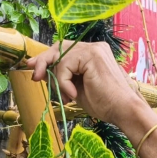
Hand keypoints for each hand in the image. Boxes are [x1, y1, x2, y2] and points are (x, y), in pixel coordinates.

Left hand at [27, 41, 150, 125]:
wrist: (123, 110)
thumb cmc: (104, 103)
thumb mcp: (76, 88)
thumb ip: (62, 78)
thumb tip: (41, 72)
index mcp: (92, 53)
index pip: (64, 50)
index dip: (47, 58)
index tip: (33, 68)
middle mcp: (93, 47)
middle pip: (59, 47)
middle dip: (44, 61)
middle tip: (36, 77)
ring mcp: (93, 49)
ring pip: (60, 57)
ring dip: (57, 78)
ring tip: (67, 95)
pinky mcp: (91, 55)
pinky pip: (65, 65)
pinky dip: (63, 82)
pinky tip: (73, 94)